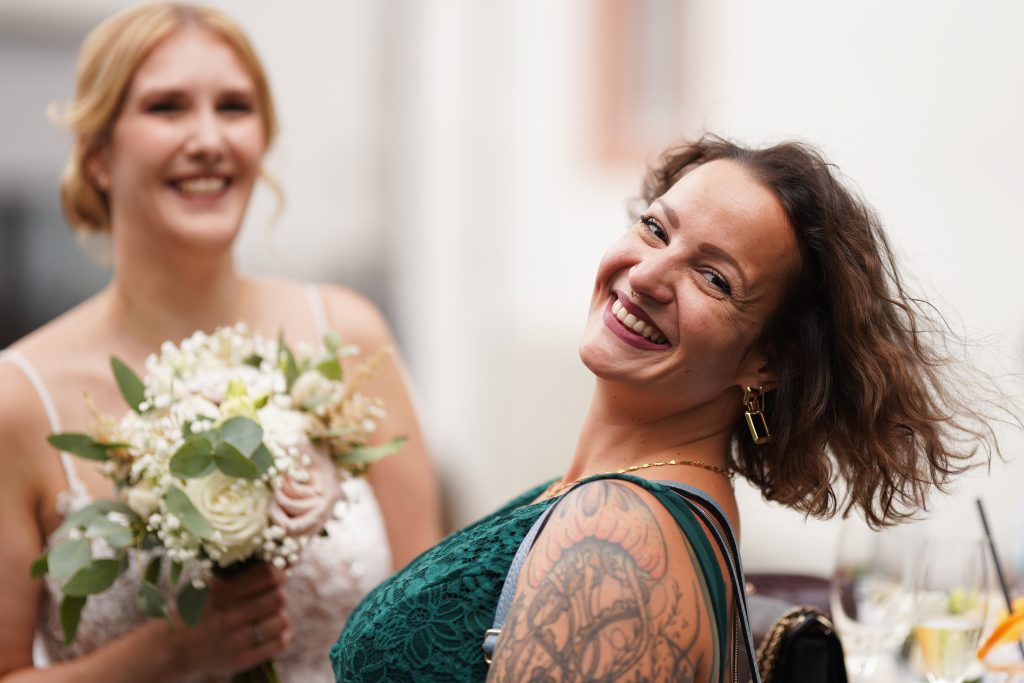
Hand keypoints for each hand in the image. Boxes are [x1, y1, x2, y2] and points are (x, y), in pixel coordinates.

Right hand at [171, 562, 291, 677]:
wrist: (173, 648)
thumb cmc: (197, 611)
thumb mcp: (208, 588)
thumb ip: (235, 575)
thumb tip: (270, 560)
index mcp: (222, 593)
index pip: (267, 575)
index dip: (279, 573)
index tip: (278, 576)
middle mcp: (229, 616)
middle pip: (278, 597)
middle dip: (279, 595)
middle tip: (273, 597)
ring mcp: (236, 640)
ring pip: (282, 620)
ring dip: (281, 616)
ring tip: (272, 616)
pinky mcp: (242, 659)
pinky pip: (279, 643)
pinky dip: (282, 636)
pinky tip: (272, 632)